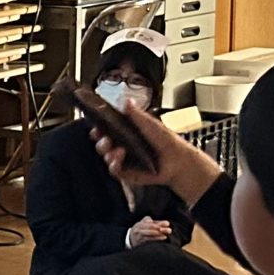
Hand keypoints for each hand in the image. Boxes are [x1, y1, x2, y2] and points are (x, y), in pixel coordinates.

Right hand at [96, 101, 220, 205]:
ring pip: (106, 157)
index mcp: (126, 133)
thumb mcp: (150, 124)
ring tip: (117, 149)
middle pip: (102, 144)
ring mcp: (124, 161)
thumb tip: (127, 101)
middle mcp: (122, 146)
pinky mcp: (127, 173)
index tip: (97, 127)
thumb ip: (136, 114)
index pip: (106, 130)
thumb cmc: (166, 141)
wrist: (177, 160)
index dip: (99, 129)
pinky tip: (120, 157)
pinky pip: (114, 170)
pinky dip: (114, 164)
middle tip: (104, 138)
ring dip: (107, 152)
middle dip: (100, 141)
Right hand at [126, 216, 174, 246]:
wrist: (130, 238)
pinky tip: (162, 239)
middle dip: (160, 229)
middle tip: (169, 230)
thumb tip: (151, 220)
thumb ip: (147, 220)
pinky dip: (156, 240)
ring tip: (166, 236)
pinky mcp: (141, 243)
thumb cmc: (140, 229)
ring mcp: (139, 238)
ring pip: (149, 236)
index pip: (150, 223)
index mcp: (140, 224)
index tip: (167, 223)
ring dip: (158, 236)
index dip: (159, 223)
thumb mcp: (142, 222)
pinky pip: (149, 241)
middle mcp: (139, 230)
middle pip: (150, 229)